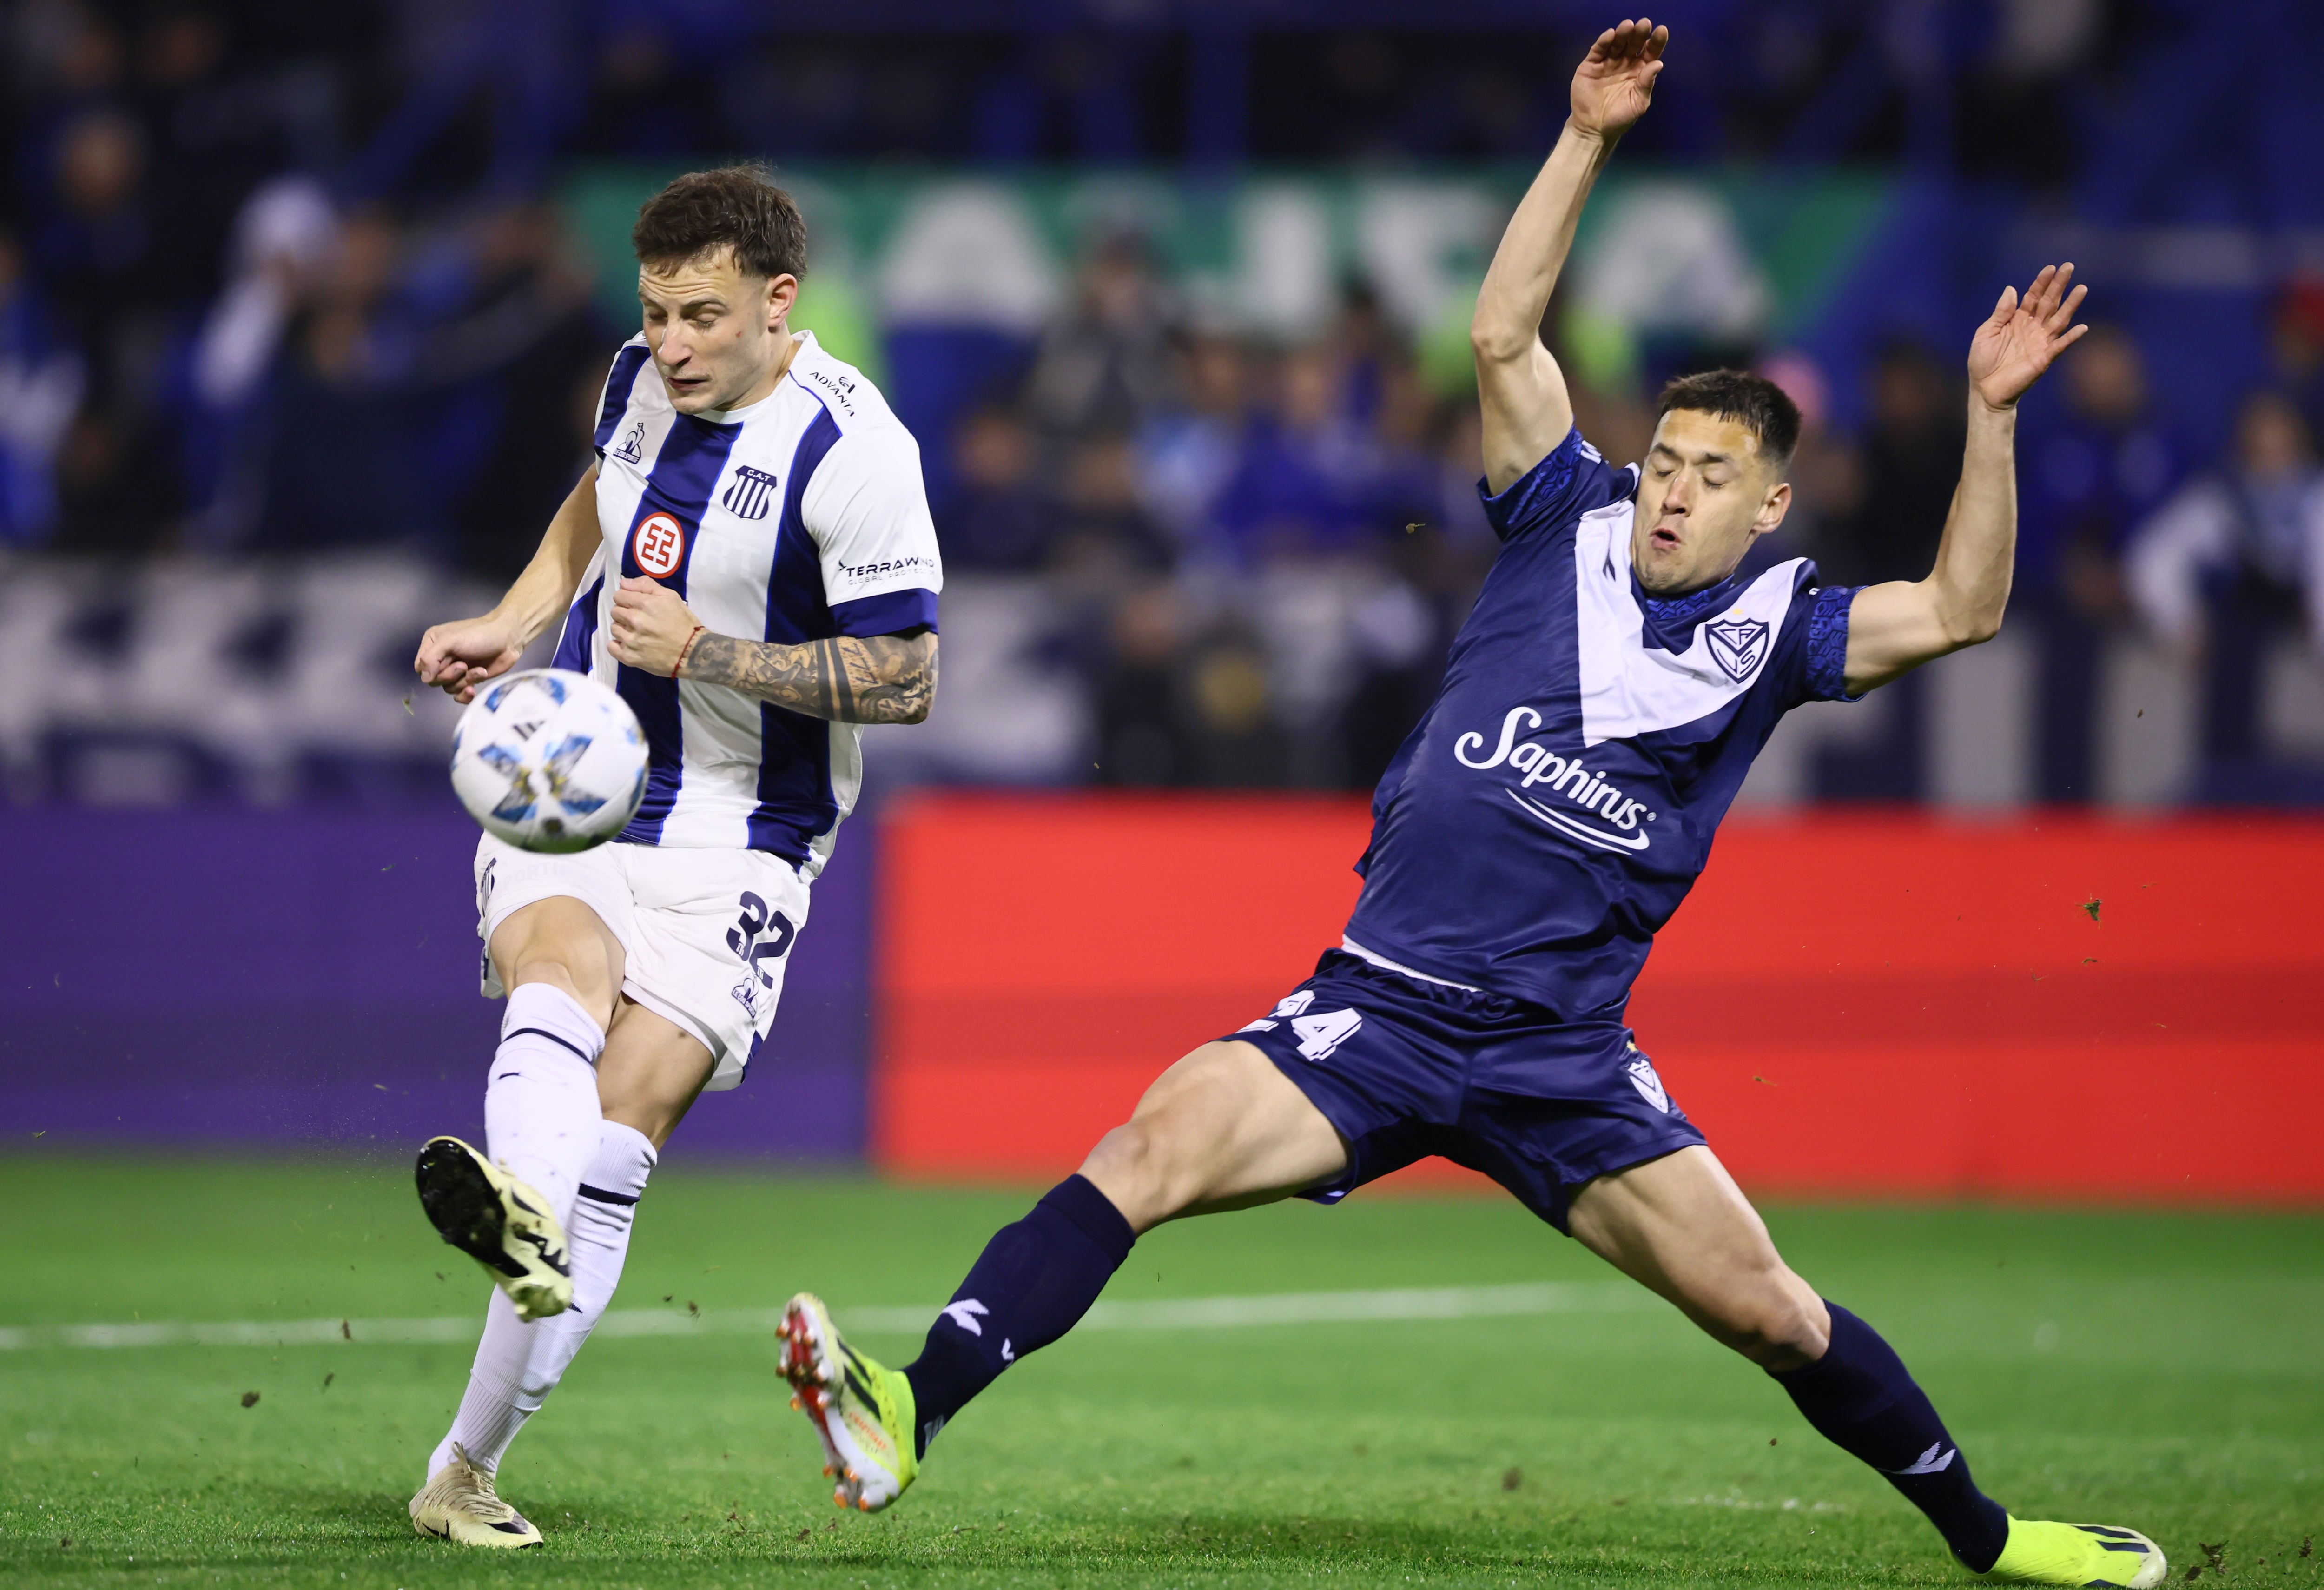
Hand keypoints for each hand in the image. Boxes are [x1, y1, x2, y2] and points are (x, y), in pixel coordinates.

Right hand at [415, 614, 522, 704]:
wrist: (508, 639)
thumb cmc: (479, 634)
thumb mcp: (450, 640)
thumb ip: (432, 657)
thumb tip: (425, 678)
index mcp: (433, 644)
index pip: (421, 666)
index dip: (430, 670)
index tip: (444, 664)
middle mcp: (442, 658)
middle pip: (434, 680)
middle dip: (450, 675)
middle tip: (464, 665)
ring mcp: (456, 670)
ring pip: (448, 688)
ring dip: (463, 681)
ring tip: (478, 670)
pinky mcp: (469, 679)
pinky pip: (458, 695)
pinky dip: (465, 695)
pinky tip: (473, 690)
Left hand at [608, 576, 705, 677]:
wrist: (693, 653)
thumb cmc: (684, 623)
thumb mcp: (671, 597)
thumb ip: (646, 586)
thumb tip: (624, 583)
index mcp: (644, 603)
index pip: (619, 595)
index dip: (627, 599)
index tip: (636, 605)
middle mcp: (634, 620)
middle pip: (615, 611)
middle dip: (624, 613)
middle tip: (638, 620)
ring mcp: (630, 640)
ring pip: (613, 628)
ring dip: (622, 629)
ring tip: (637, 633)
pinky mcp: (629, 657)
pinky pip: (611, 647)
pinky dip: (617, 645)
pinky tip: (628, 644)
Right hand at [1571, 17, 1667, 139]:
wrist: (1593, 130)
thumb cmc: (1619, 118)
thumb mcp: (1638, 103)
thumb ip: (1647, 83)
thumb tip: (1658, 63)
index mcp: (1639, 70)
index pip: (1650, 52)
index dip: (1656, 41)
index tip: (1661, 30)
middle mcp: (1625, 63)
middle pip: (1634, 43)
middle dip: (1639, 33)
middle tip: (1644, 24)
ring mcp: (1607, 62)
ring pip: (1617, 43)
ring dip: (1623, 33)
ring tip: (1628, 25)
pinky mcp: (1591, 65)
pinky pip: (1598, 50)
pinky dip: (1603, 41)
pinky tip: (1610, 35)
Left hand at [1969, 262, 2088, 411]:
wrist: (1984, 389)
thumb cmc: (1983, 361)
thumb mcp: (1986, 333)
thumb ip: (2000, 313)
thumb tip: (2011, 289)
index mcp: (2017, 319)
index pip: (2032, 296)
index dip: (2041, 282)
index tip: (2050, 268)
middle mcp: (2032, 327)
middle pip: (2049, 303)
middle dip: (2059, 285)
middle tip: (2069, 267)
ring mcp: (2040, 342)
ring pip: (2059, 320)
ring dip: (2071, 305)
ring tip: (2082, 289)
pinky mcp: (2044, 358)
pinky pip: (2060, 346)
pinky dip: (2071, 338)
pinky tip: (2082, 327)